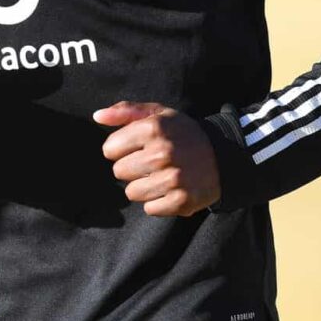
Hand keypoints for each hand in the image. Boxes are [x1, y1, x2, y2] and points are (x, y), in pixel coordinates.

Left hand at [92, 101, 220, 216]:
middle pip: (119, 172)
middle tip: (151, 162)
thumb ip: (125, 111)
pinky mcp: (181, 201)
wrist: (223, 156)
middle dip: (131, 167)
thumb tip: (97, 116)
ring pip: (132, 193)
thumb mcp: (158, 114)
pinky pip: (150, 209)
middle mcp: (162, 153)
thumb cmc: (183, 133)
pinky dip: (157, 201)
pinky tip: (170, 188)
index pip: (110, 149)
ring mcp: (172, 179)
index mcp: (153, 128)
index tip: (136, 147)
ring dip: (142, 186)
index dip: (120, 149)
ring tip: (161, 175)